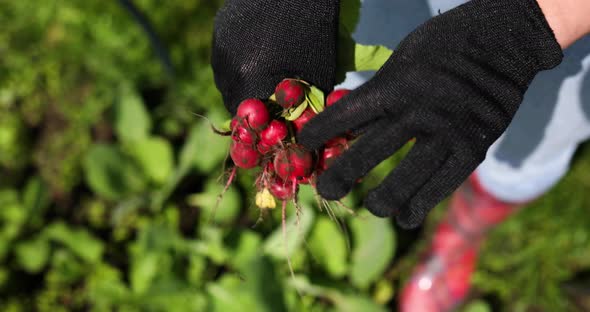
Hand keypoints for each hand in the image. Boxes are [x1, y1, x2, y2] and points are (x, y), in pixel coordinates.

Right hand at [212, 0, 339, 113]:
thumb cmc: (315, 34)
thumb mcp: (316, 77)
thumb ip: (301, 105)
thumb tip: (296, 122)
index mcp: (247, 83)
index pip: (245, 116)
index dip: (260, 119)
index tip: (273, 115)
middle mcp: (226, 67)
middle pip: (232, 97)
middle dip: (250, 99)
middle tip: (270, 94)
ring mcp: (220, 46)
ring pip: (225, 75)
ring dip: (241, 78)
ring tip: (264, 69)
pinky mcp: (220, 27)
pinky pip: (225, 54)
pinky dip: (239, 57)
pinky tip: (259, 47)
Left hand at [298, 0, 562, 228]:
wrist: (505, 37)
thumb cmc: (444, 45)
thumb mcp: (403, 59)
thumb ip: (378, 96)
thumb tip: (346, 128)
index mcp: (393, 85)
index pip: (343, 119)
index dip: (318, 137)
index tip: (305, 148)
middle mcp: (416, 112)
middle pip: (366, 155)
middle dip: (339, 178)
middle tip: (326, 192)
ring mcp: (447, 133)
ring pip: (403, 182)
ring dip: (381, 201)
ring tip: (371, 207)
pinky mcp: (474, 148)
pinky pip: (441, 187)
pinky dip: (419, 206)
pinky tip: (405, 217)